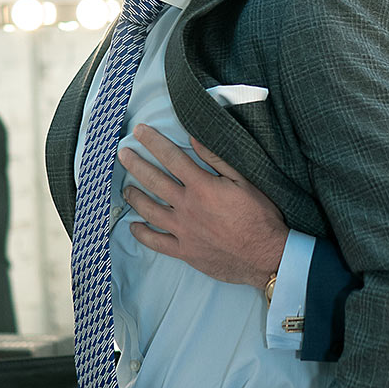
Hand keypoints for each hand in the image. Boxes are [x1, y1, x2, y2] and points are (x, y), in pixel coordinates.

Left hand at [118, 125, 287, 287]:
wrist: (266, 256)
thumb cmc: (260, 217)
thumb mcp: (245, 181)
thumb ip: (218, 159)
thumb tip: (195, 138)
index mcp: (202, 187)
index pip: (172, 158)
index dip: (153, 142)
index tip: (140, 131)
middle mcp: (187, 207)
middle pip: (154, 181)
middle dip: (136, 164)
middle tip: (122, 154)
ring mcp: (183, 231)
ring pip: (150, 210)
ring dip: (135, 197)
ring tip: (126, 188)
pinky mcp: (185, 251)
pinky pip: (156, 242)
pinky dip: (142, 234)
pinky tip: (134, 226)